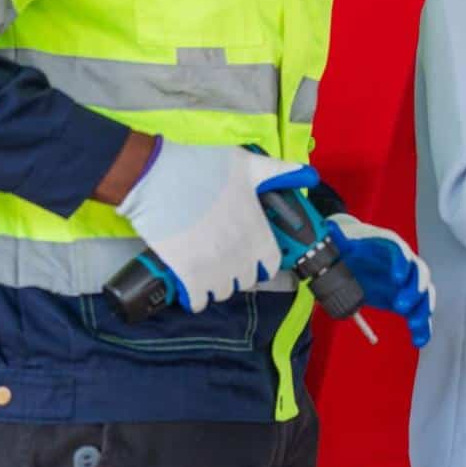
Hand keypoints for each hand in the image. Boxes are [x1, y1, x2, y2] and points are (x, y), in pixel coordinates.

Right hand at [115, 139, 316, 311]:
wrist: (158, 177)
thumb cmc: (202, 168)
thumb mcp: (248, 164)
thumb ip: (279, 172)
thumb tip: (307, 174)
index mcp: (256, 230)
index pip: (271, 264)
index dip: (263, 263)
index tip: (254, 259)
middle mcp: (239, 254)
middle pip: (246, 281)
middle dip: (239, 273)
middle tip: (227, 262)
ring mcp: (212, 266)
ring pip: (221, 293)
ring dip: (217, 286)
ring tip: (207, 272)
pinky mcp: (185, 273)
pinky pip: (196, 301)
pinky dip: (194, 298)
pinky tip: (190, 287)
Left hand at [327, 214, 433, 347]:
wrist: (356, 257)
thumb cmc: (352, 247)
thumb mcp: (343, 241)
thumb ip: (338, 237)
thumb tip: (329, 228)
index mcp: (390, 246)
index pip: (399, 252)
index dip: (400, 265)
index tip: (395, 279)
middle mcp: (405, 263)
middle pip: (418, 274)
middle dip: (414, 290)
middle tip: (400, 306)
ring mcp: (408, 282)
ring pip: (424, 294)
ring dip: (422, 310)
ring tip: (415, 327)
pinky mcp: (407, 300)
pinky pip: (418, 312)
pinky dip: (422, 326)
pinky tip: (419, 340)